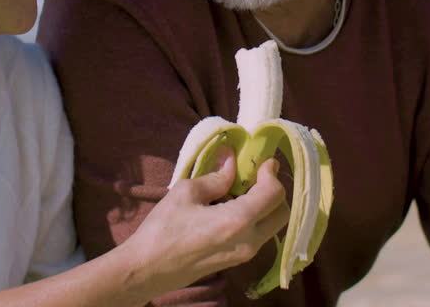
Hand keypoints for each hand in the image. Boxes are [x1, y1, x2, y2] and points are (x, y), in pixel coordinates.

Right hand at [119, 147, 289, 294]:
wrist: (147, 270)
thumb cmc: (163, 229)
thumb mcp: (187, 193)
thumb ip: (216, 176)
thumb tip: (231, 159)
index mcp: (238, 221)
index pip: (274, 194)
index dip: (271, 173)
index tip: (263, 161)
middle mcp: (249, 242)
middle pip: (282, 213)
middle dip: (274, 190)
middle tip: (256, 175)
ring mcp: (244, 255)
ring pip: (272, 226)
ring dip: (264, 205)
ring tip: (241, 190)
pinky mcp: (235, 261)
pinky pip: (258, 235)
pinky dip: (255, 218)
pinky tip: (231, 207)